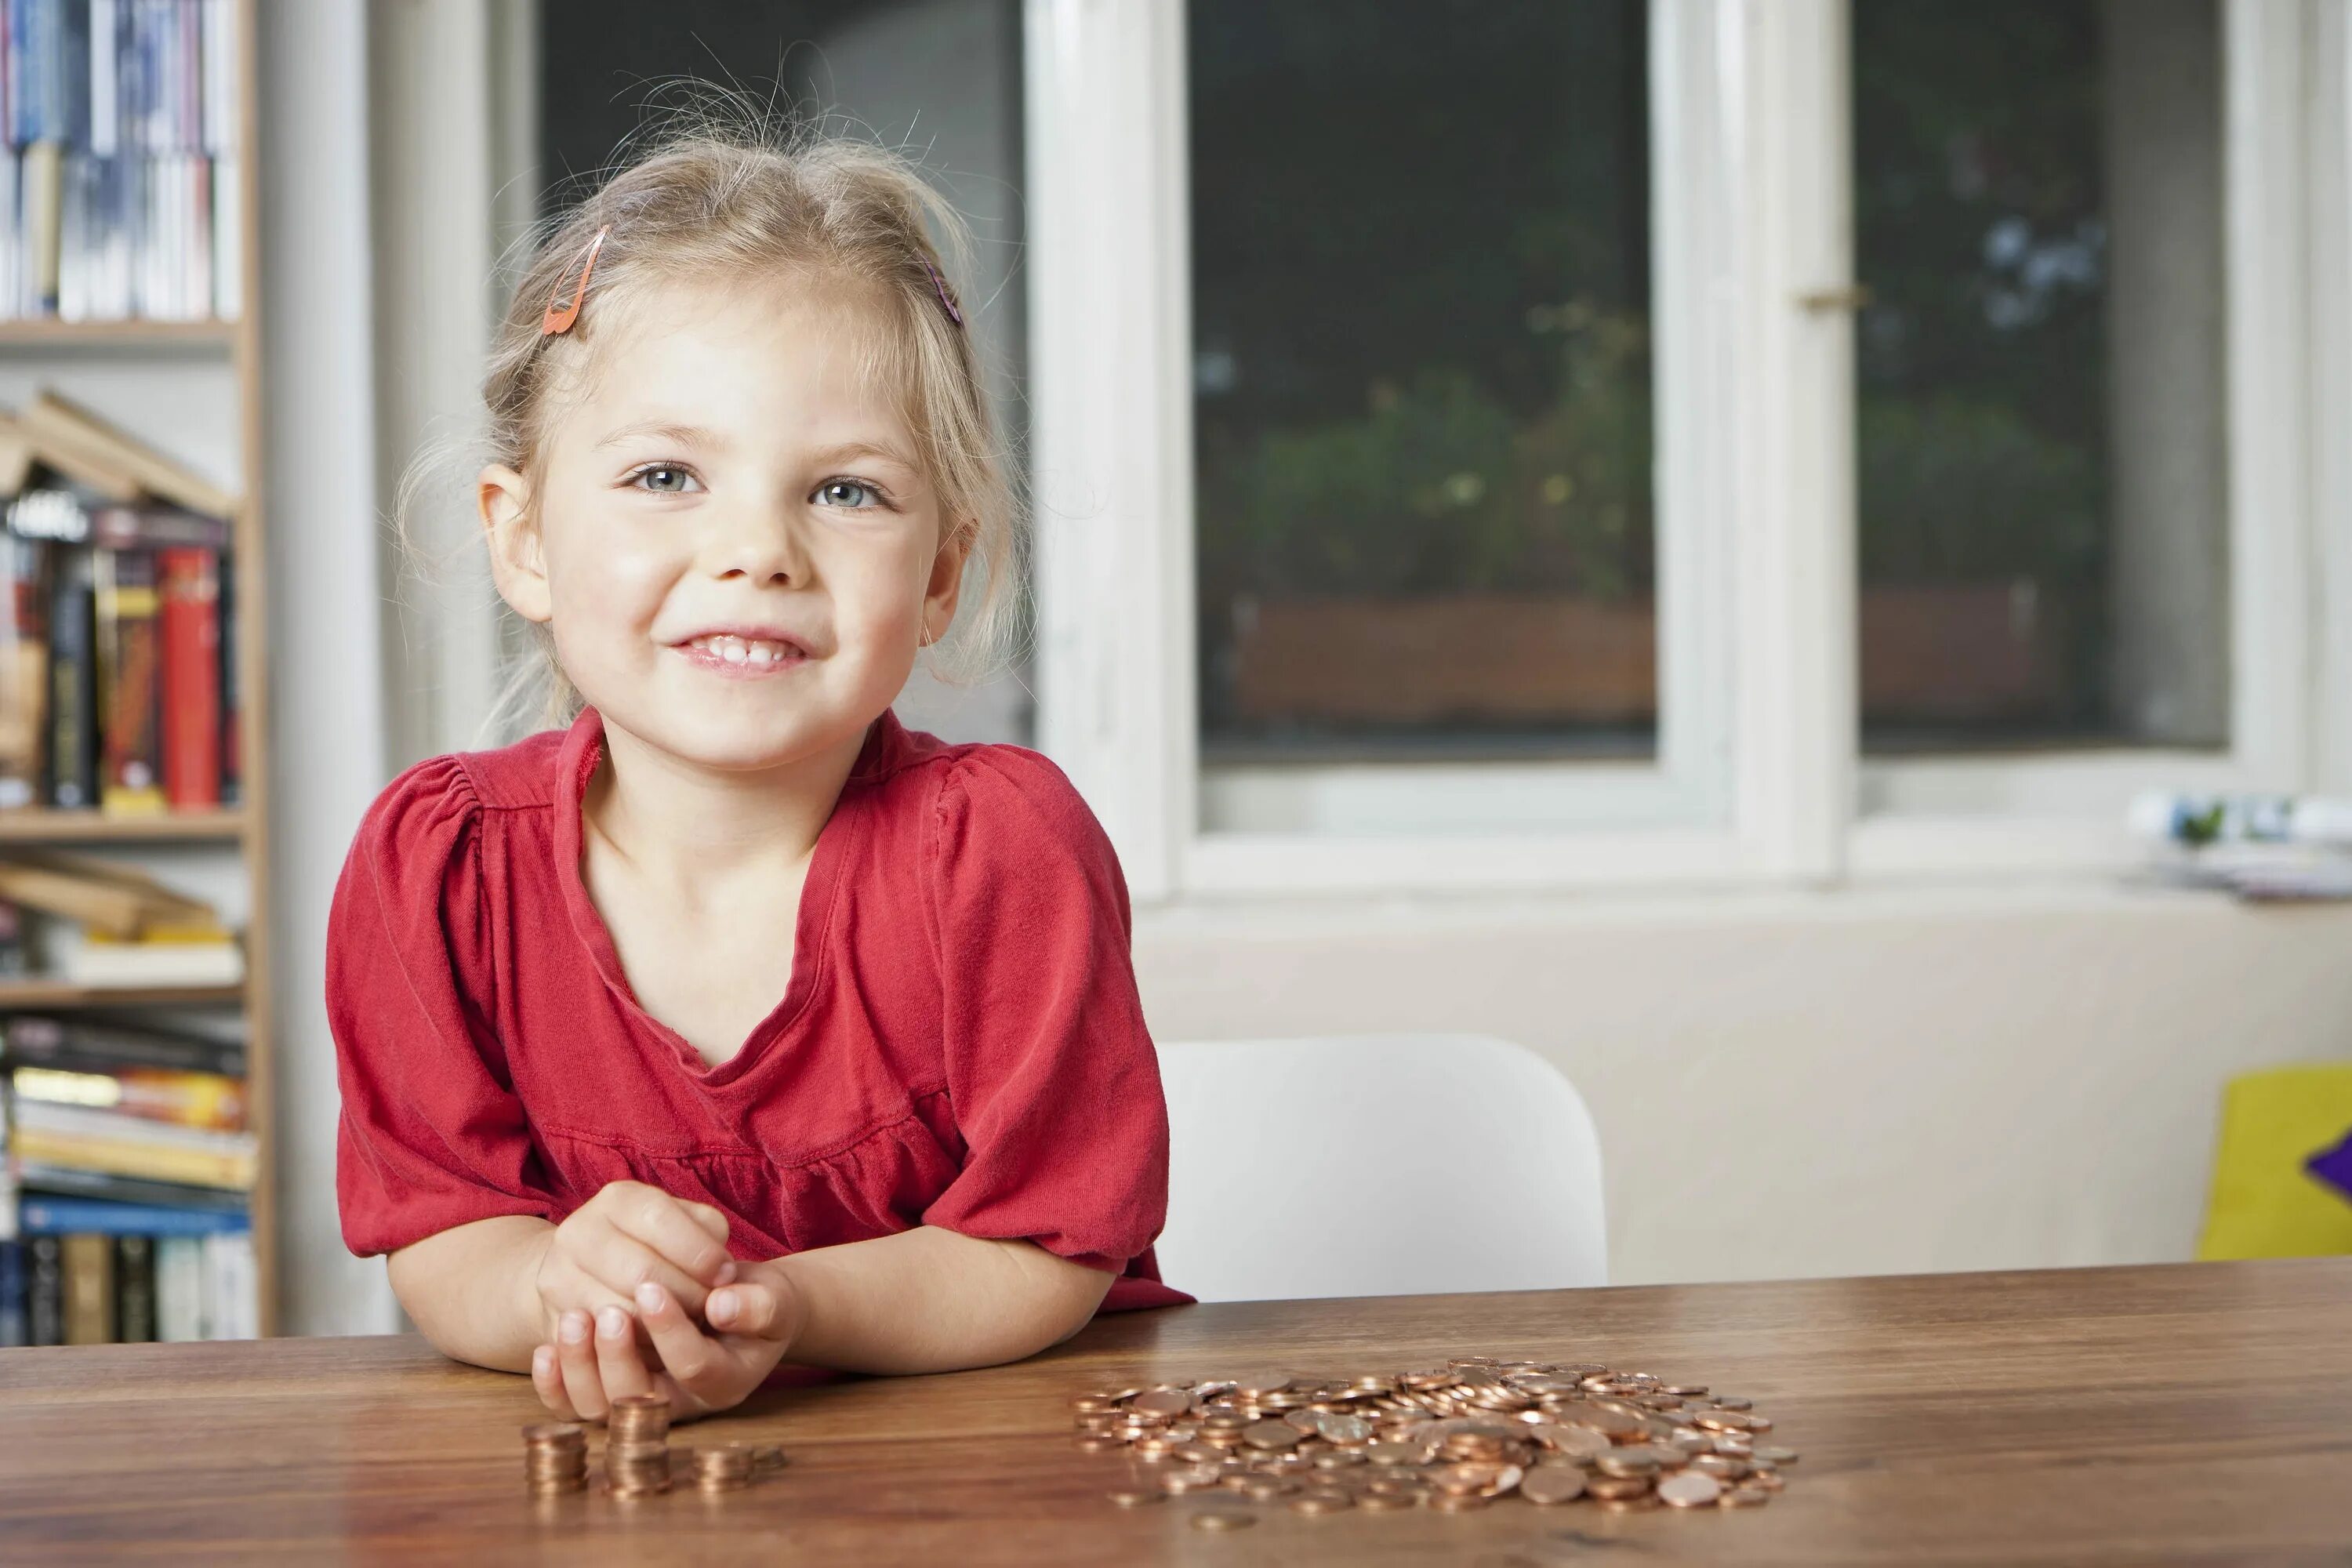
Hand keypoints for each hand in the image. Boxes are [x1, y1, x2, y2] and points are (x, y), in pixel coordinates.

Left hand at [529, 1263, 803, 1421]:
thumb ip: (759, 1304)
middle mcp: (681, 1404)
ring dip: (583, 1366)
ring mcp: (643, 1402)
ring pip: (602, 1408)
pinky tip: (547, 1349)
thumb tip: (722, 1305)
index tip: (653, 1286)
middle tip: (610, 1311)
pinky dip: (556, 1383)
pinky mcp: (612, 1392)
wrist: (735, 1309)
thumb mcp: (774, 1298)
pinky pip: (575, 1405)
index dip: (670, 1330)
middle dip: (619, 1355)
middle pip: (641, 1399)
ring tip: (574, 1320)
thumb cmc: (757, 1301)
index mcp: (726, 1381)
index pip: (694, 1366)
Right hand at [530, 1180, 736, 1338]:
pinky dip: (641, 1349)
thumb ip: (707, 1235)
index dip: (700, 1251)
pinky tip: (660, 1343)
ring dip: (666, 1328)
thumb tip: (721, 1274)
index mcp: (618, 1199)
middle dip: (688, 1295)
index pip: (660, 1219)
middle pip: (642, 1272)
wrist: (578, 1269)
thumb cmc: (653, 1245)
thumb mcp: (682, 1223)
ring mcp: (558, 1279)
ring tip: (687, 1325)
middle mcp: (579, 1232)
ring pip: (623, 1315)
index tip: (725, 1275)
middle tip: (709, 1308)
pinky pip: (604, 1346)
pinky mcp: (554, 1323)